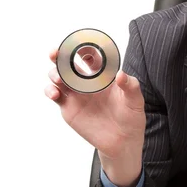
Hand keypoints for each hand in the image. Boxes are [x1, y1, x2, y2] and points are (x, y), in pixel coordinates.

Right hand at [44, 48, 145, 186]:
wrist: (122, 141)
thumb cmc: (131, 117)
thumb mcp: (135, 101)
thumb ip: (130, 86)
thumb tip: (121, 74)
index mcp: (104, 76)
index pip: (91, 57)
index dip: (84, 49)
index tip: (79, 44)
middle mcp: (88, 82)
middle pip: (70, 64)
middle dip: (60, 56)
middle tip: (55, 53)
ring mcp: (77, 94)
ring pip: (59, 77)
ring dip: (54, 73)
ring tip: (58, 78)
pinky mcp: (69, 107)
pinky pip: (55, 95)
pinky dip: (50, 91)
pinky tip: (54, 93)